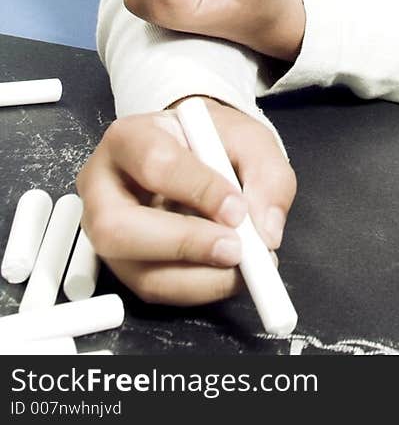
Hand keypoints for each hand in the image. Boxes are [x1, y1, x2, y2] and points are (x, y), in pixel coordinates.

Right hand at [76, 99, 296, 306]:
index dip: (197, 189)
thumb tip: (266, 232)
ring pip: (135, 270)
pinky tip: (227, 275)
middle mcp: (102, 187)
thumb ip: (266, 175)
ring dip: (196, 279)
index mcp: (129, 138)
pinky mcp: (121, 263)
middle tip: (236, 250)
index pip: (155, 163)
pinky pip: (152, 288)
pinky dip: (196, 289)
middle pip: (119, 228)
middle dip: (184, 244)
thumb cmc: (212, 140)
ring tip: (243, 268)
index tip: (237, 210)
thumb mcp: (248, 138)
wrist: (192, 150)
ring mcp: (103, 231)